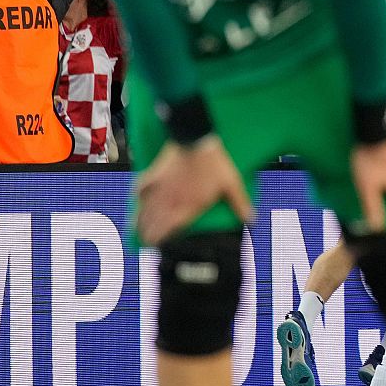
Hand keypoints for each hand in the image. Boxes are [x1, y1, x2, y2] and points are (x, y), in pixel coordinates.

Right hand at [134, 137, 253, 245]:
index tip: (155, 245)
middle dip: (147, 234)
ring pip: (145, 209)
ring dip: (139, 220)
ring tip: (134, 228)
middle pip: (154, 222)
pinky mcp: (156, 174)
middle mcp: (172, 200)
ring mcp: (162, 188)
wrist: (197, 140)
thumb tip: (251, 219)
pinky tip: (135, 198)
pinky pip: (141, 187)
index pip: (169, 229)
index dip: (160, 239)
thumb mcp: (232, 184)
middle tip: (145, 241)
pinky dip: (137, 194)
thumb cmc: (216, 164)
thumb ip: (239, 203)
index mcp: (189, 206)